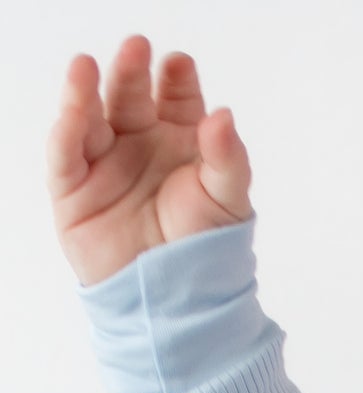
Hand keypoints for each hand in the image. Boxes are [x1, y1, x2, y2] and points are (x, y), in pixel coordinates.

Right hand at [47, 34, 251, 287]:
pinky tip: (74, 106)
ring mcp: (105, 164)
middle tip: (137, 48)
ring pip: (91, 117)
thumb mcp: (228, 202)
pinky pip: (66, 153)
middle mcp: (140, 145)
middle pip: (131, 97)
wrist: (175, 306)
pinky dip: (67, 128)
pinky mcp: (74, 190)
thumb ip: (228, 159)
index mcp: (180, 142)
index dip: (176, 80)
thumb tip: (222, 115)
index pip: (176, 98)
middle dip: (132, 72)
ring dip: (86, 90)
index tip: (179, 65)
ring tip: (87, 66)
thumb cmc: (207, 253)